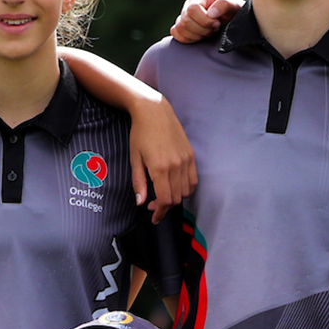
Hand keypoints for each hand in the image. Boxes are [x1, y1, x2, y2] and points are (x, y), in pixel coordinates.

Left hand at [125, 99, 197, 216]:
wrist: (154, 111)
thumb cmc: (140, 133)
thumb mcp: (135, 158)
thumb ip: (138, 182)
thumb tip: (140, 202)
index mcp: (159, 168)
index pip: (164, 200)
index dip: (159, 213)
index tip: (154, 218)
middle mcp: (176, 165)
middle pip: (176, 199)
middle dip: (165, 207)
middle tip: (153, 206)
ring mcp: (186, 160)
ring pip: (186, 191)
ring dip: (176, 198)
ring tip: (164, 195)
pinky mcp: (191, 155)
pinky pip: (193, 180)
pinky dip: (186, 188)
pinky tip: (175, 186)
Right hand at [170, 0, 241, 44]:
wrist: (233, 19)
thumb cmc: (234, 11)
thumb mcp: (235, 5)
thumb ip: (224, 5)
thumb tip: (210, 13)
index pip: (193, 9)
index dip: (205, 21)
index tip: (217, 24)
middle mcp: (189, 3)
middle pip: (186, 21)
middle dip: (202, 30)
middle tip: (214, 29)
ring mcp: (184, 14)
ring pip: (180, 28)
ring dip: (196, 35)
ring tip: (208, 32)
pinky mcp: (182, 25)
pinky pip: (175, 33)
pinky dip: (187, 38)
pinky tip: (199, 37)